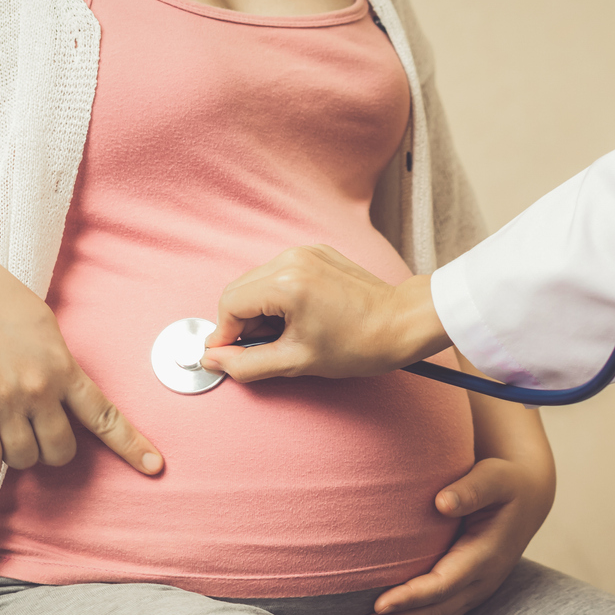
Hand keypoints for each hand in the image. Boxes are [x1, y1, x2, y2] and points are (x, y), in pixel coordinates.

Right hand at [0, 238, 163, 478]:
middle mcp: (40, 389)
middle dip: (52, 451)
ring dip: (18, 455)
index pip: (106, 417)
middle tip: (38, 436)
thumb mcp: (47, 328)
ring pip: (23, 458)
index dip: (132, 446)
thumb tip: (66, 390)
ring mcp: (4, 401)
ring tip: (7, 434)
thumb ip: (61, 363)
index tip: (153, 466)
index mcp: (64, 369)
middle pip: (61, 451)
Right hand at [201, 245, 450, 381]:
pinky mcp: (316, 253)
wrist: (401, 324)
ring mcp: (305, 252)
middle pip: (238, 290)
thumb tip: (214, 360)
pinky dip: (277, 297)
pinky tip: (298, 318)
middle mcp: (291, 259)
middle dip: (242, 323)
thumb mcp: (297, 361)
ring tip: (286, 334)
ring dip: (259, 311)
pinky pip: (278, 274)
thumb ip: (248, 363)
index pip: (229, 305)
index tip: (228, 357)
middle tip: (264, 348)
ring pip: (256, 282)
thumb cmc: (359, 344)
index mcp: (286, 283)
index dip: (225, 335)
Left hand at [353, 454, 553, 614]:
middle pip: (437, 612)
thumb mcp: (495, 477)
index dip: (412, 597)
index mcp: (486, 555)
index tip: (380, 603)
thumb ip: (472, 489)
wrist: (527, 498)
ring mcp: (475, 590)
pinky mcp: (467, 591)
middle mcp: (482, 581)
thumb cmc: (506, 483)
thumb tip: (443, 502)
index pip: (445, 584)